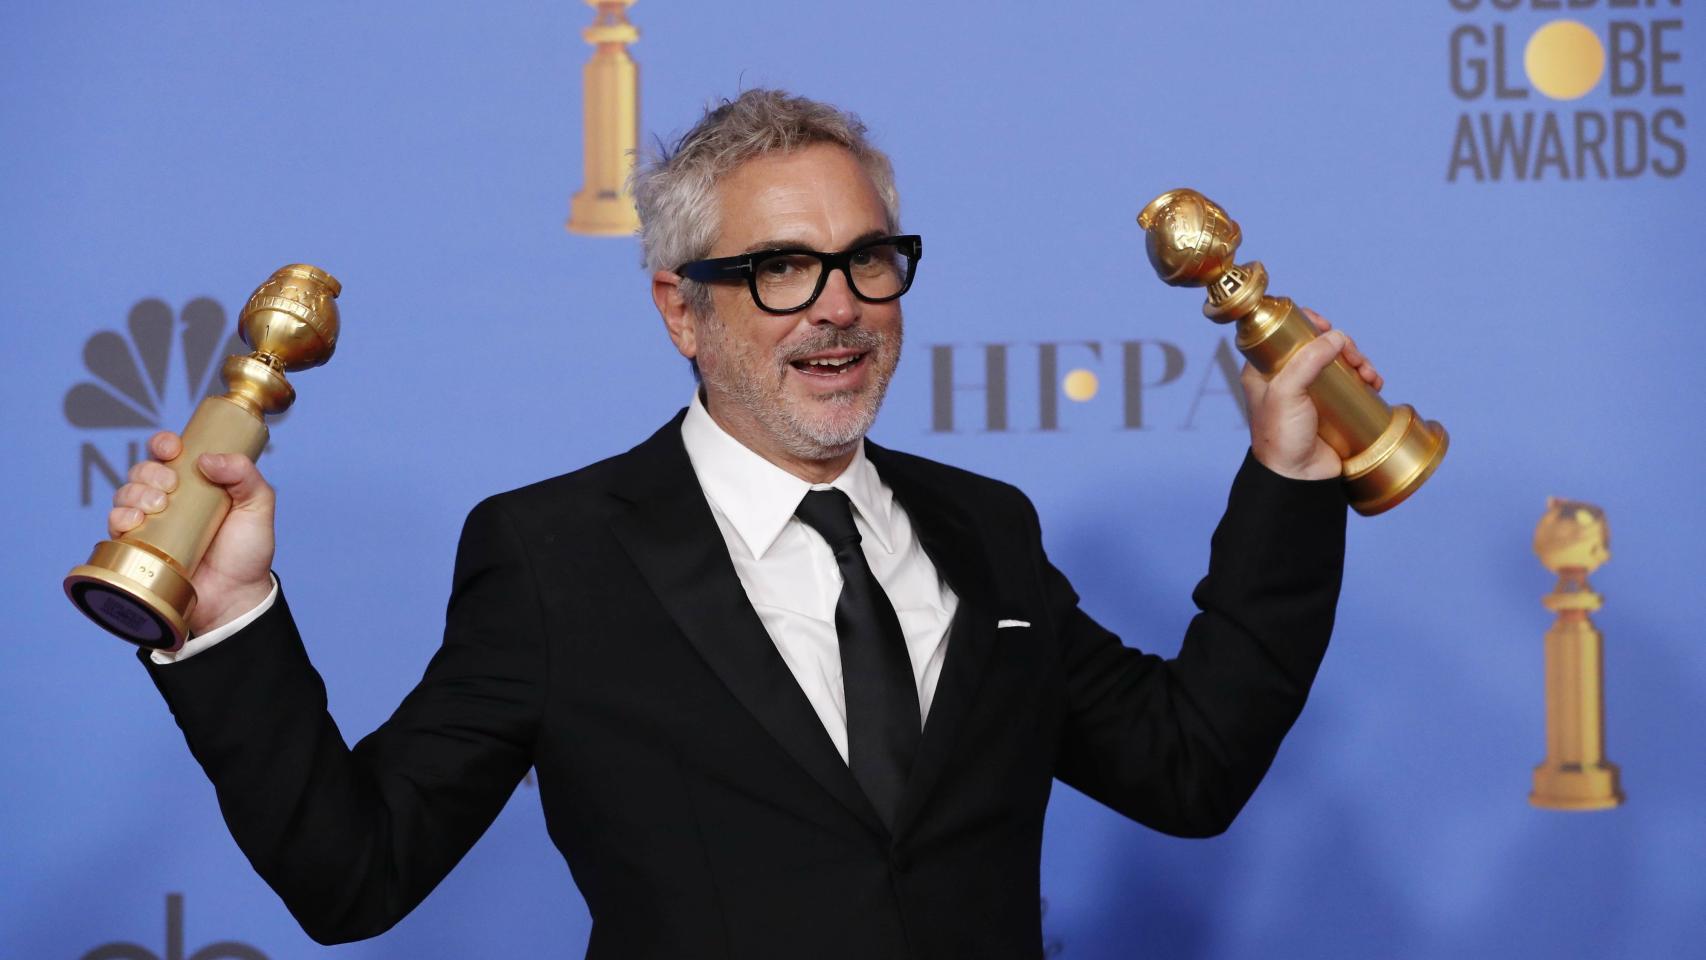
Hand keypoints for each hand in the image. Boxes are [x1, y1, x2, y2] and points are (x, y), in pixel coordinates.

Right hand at [108, 431, 277, 634]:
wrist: (235, 597)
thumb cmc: (247, 552)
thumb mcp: (258, 507)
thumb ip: (246, 476)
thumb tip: (207, 458)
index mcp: (196, 484)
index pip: (169, 454)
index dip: (163, 444)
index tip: (172, 448)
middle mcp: (169, 500)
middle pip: (143, 470)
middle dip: (150, 471)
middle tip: (171, 487)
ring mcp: (152, 523)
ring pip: (126, 493)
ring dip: (135, 491)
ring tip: (158, 506)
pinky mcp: (138, 548)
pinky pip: (115, 524)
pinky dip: (119, 516)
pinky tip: (135, 520)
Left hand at [1243, 308, 1382, 480]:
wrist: (1298, 478)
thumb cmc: (1280, 438)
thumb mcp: (1286, 393)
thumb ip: (1306, 361)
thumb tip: (1335, 336)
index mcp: (1264, 371)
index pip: (1283, 334)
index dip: (1306, 324)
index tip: (1325, 325)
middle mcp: (1286, 378)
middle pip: (1317, 345)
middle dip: (1341, 345)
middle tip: (1354, 358)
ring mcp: (1310, 392)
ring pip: (1337, 362)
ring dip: (1357, 361)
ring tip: (1369, 374)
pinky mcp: (1331, 406)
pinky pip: (1350, 383)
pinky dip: (1364, 378)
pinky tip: (1374, 383)